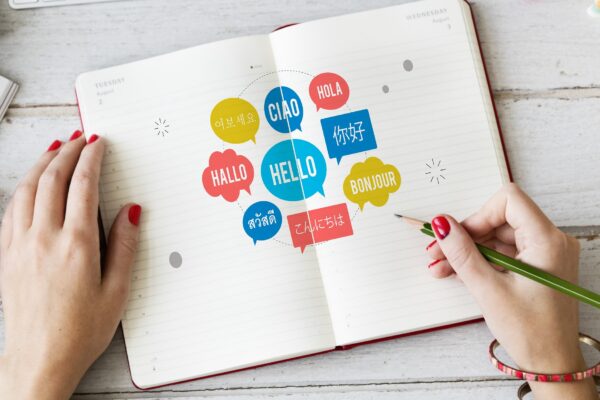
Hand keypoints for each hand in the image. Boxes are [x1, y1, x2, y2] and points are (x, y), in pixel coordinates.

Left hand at [0, 131, 140, 399]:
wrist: (38, 359)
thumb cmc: (79, 331)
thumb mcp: (117, 291)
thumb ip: (125, 246)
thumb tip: (130, 212)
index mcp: (77, 245)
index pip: (83, 185)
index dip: (91, 158)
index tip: (98, 143)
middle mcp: (44, 239)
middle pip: (52, 179)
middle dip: (67, 152)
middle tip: (79, 138)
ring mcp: (20, 245)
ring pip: (27, 189)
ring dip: (42, 163)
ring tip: (55, 149)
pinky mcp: (6, 255)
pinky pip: (11, 208)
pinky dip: (22, 187)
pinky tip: (30, 183)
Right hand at [426, 183, 596, 398]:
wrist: (552, 363)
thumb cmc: (532, 332)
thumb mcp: (488, 290)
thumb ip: (462, 253)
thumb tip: (443, 225)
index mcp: (547, 241)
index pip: (509, 201)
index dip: (478, 215)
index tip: (457, 234)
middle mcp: (551, 242)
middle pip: (499, 220)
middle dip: (466, 236)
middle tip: (438, 251)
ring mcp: (545, 254)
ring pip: (498, 237)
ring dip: (468, 250)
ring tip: (442, 266)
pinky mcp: (537, 266)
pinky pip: (504, 252)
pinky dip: (481, 260)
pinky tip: (458, 271)